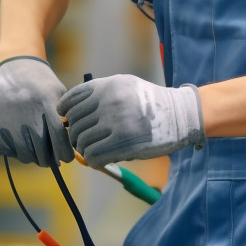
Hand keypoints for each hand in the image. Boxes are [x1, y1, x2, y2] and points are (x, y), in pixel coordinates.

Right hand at [0, 56, 74, 165]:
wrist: (14, 66)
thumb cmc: (42, 83)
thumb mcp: (58, 92)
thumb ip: (66, 115)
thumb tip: (74, 144)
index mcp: (46, 101)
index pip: (58, 136)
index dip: (64, 152)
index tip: (67, 158)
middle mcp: (26, 111)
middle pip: (40, 150)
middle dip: (48, 159)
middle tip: (52, 159)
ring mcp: (7, 118)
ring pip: (22, 154)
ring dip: (31, 156)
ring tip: (36, 150)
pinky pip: (5, 150)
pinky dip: (13, 152)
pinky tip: (20, 143)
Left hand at [56, 74, 203, 166]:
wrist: (180, 115)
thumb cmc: (150, 103)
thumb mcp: (126, 86)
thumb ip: (100, 95)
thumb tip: (69, 114)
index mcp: (107, 86)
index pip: (71, 101)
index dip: (65, 113)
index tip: (69, 121)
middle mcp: (109, 101)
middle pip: (74, 124)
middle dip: (76, 135)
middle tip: (85, 140)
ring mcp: (115, 121)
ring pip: (81, 141)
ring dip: (85, 149)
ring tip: (96, 149)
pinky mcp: (123, 141)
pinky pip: (93, 155)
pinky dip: (94, 160)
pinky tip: (101, 158)